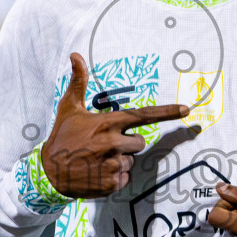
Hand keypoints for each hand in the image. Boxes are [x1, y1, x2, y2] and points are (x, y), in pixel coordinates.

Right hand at [41, 53, 189, 197]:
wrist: (49, 172)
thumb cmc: (62, 136)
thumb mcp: (69, 108)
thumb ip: (78, 82)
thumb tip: (76, 54)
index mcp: (108, 123)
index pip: (144, 115)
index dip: (167, 112)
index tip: (187, 109)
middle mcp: (114, 143)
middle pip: (139, 143)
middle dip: (127, 144)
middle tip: (104, 145)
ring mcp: (114, 164)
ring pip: (131, 162)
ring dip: (119, 161)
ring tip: (97, 160)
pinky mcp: (112, 183)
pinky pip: (125, 178)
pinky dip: (114, 177)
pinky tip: (97, 172)